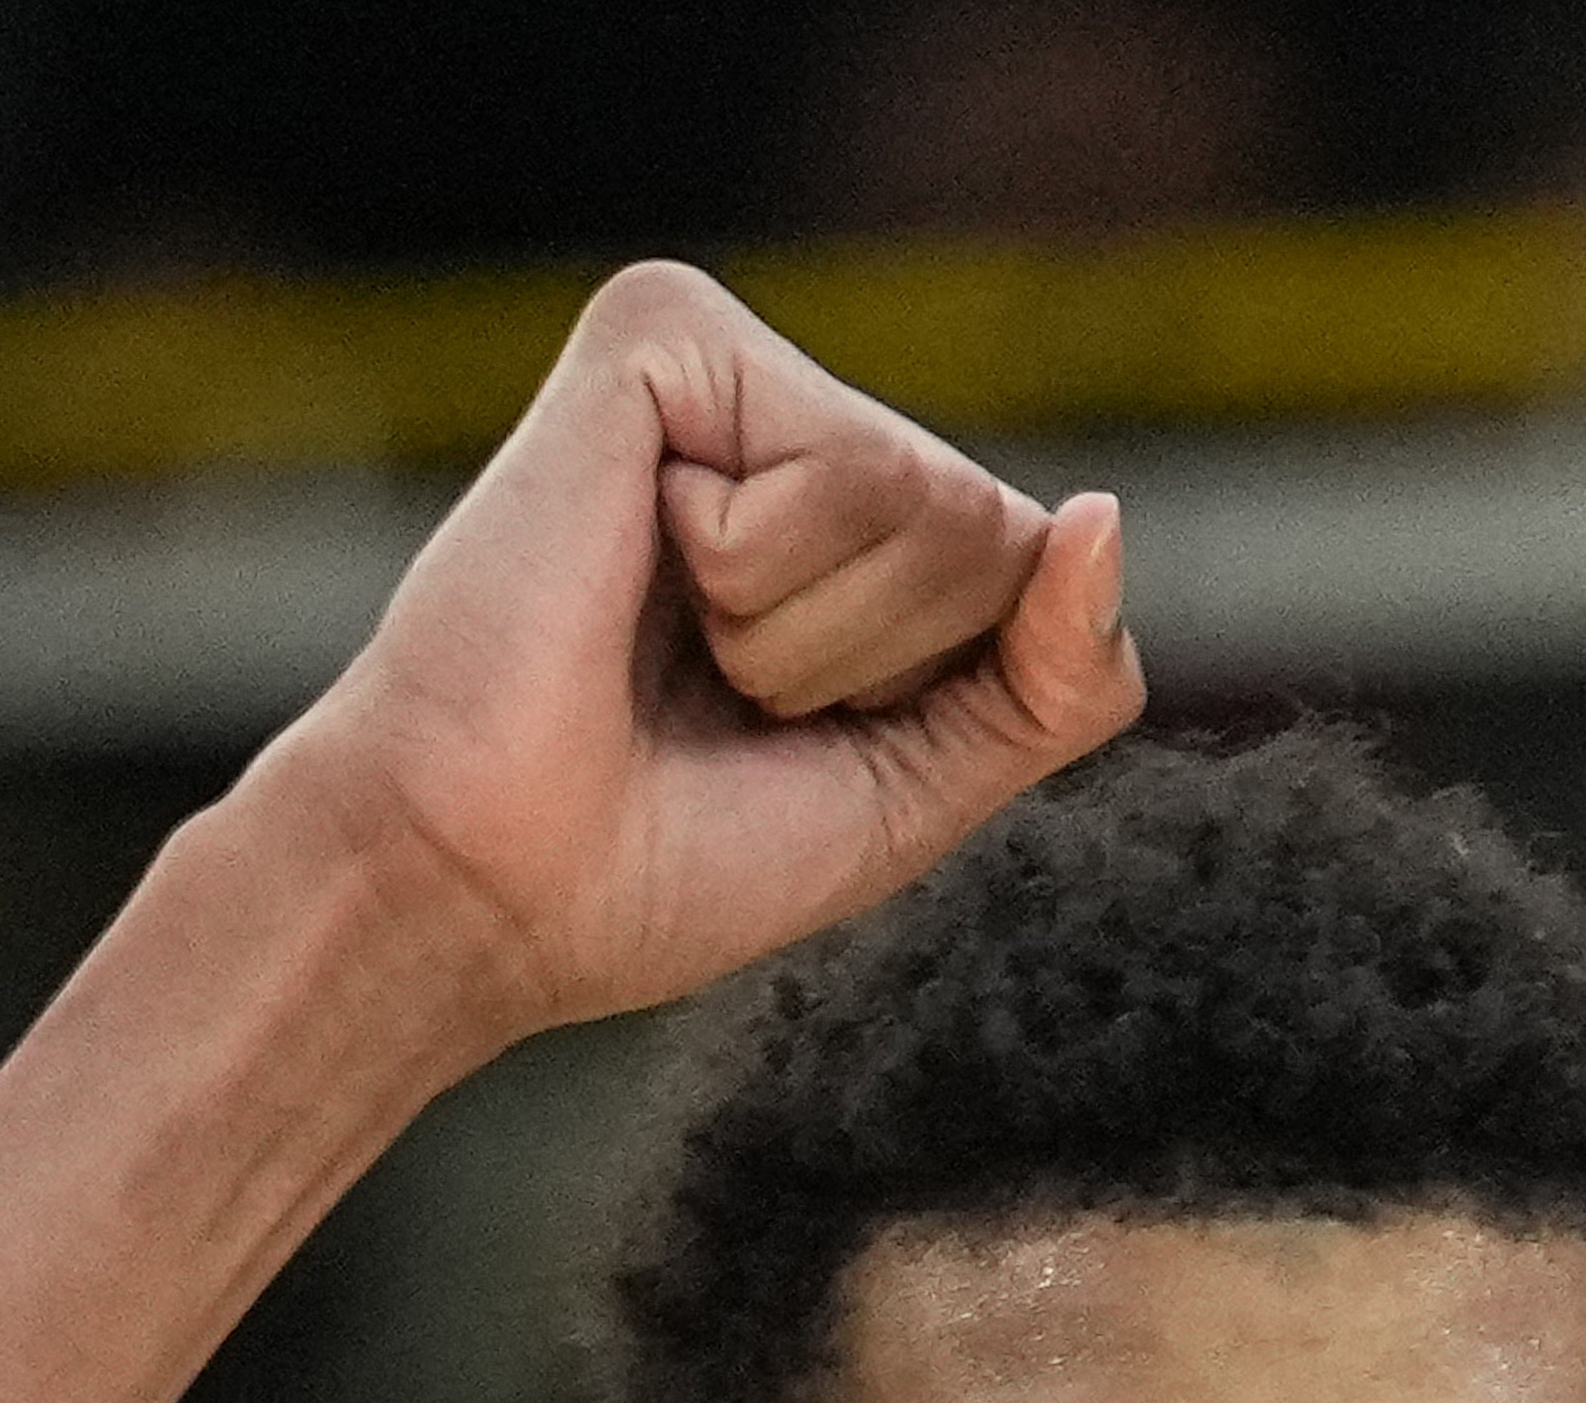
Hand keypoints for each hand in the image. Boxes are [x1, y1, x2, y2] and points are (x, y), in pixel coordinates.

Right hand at [250, 260, 1142, 1048]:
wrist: (482, 887)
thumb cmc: (658, 858)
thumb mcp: (917, 791)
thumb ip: (1053, 680)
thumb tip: (1103, 515)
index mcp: (848, 525)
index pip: (1033, 576)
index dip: (931, 702)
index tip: (779, 740)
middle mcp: (794, 423)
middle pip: (1000, 532)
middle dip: (876, 665)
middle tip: (713, 695)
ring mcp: (727, 367)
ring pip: (934, 500)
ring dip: (807, 633)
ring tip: (670, 640)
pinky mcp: (661, 333)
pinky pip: (841, 465)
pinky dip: (750, 568)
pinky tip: (635, 567)